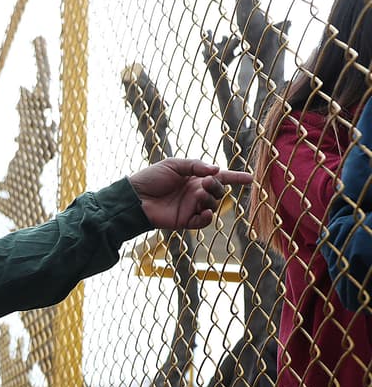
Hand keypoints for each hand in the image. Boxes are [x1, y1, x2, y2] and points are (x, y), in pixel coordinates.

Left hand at [128, 158, 251, 229]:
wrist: (135, 197)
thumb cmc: (152, 178)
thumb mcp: (175, 164)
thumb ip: (196, 165)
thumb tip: (217, 170)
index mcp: (195, 178)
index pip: (220, 177)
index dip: (236, 178)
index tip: (250, 178)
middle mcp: (196, 193)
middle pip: (219, 191)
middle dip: (217, 186)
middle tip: (206, 182)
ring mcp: (191, 207)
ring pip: (213, 205)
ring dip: (211, 199)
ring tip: (199, 194)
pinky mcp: (185, 221)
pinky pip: (203, 221)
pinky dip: (207, 217)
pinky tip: (205, 211)